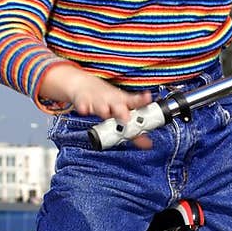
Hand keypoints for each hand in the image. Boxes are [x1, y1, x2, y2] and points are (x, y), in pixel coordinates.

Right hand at [39, 64, 154, 147]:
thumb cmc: (106, 100)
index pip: (135, 102)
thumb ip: (134, 128)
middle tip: (126, 118)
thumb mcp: (122, 108)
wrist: (84, 85)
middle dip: (122, 112)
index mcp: (122, 102)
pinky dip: (84, 108)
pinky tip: (84, 110)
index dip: (142, 101)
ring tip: (105, 112)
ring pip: (101, 106)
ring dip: (103, 110)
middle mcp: (111, 102)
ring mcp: (97, 101)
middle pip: (118, 106)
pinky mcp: (83, 102)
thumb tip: (148, 145)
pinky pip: (83, 106)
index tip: (147, 98)